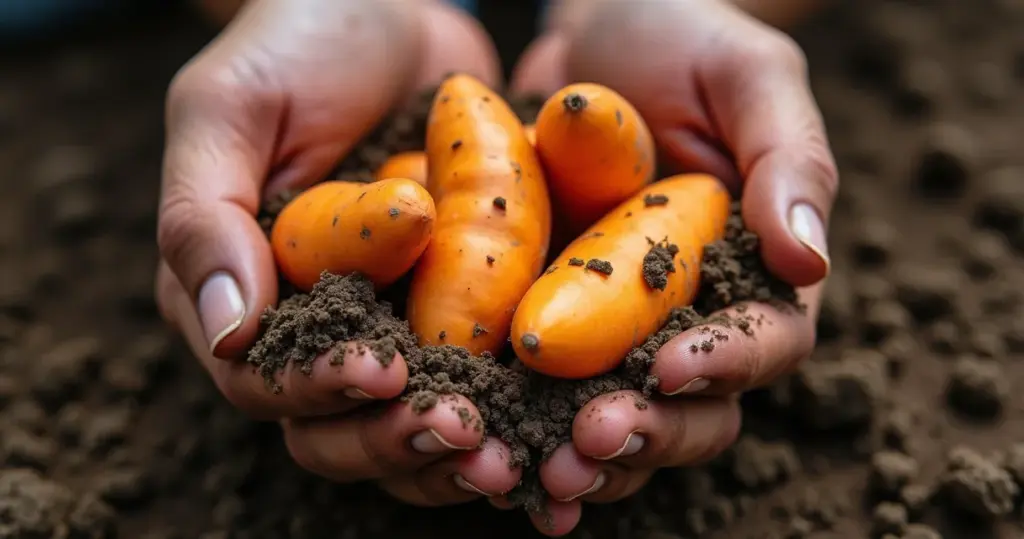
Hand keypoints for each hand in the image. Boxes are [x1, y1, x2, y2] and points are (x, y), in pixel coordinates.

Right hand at [155, 0, 518, 505]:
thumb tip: (225, 332)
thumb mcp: (230, 109)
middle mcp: (321, 329)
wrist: (395, 7)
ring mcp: (398, 325)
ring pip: (417, 425)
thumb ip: (203, 217)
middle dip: (398, 439)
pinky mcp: (466, 312)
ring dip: (461, 450)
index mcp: (247, 298)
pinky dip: (520, 412)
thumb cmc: (296, 45)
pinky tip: (564, 425)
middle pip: (344, 429)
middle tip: (463, 431)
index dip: (318, 390)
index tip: (381, 373)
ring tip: (512, 454)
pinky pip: (491, 380)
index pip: (266, 380)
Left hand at [508, 0, 835, 532]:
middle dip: (645, 432)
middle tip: (590, 443)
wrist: (588, 35)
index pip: (765, 339)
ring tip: (534, 471)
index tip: (669, 369)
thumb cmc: (681, 38)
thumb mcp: (746, 73)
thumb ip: (789, 156)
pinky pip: (535, 395)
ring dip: (576, 454)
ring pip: (613, 420)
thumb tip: (810, 258)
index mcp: (756, 272)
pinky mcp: (544, 327)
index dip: (725, 364)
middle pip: (690, 408)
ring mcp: (614, 331)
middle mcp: (690, 317)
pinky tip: (481, 455)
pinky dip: (513, 428)